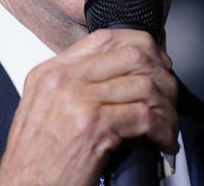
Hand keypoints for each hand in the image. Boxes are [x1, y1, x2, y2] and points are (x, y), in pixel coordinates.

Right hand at [0, 28, 178, 185]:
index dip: (140, 47)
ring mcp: (77, 101)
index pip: (105, 39)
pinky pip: (145, 115)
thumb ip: (72, 89)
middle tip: (169, 97)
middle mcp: (62, 81)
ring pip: (144, 84)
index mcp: (49, 74)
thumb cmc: (34, 164)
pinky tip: (162, 141)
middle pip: (131, 55)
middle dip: (161, 76)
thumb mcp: (42, 113)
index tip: (156, 65)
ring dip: (166, 108)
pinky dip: (163, 129)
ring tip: (167, 125)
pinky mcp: (94, 126)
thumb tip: (114, 79)